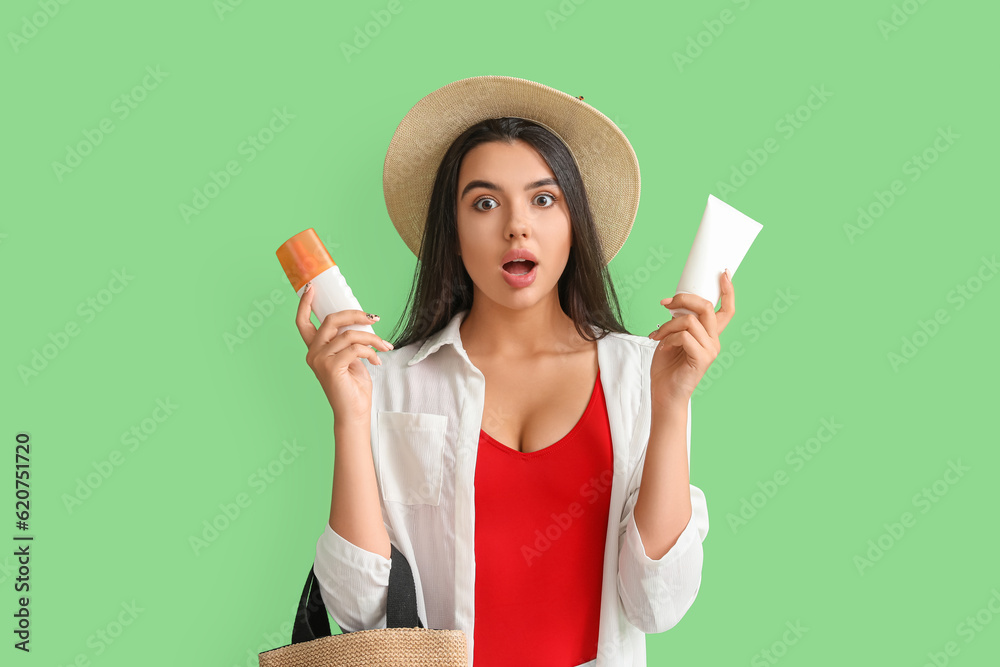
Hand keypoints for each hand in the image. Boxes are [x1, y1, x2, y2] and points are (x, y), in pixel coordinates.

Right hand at [294, 284, 392, 423]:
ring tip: (384, 347)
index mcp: (315, 350)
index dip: (305, 304)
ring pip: (348, 334)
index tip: (312, 288)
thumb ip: (348, 341)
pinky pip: (354, 348)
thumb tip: (361, 321)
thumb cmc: (353, 386)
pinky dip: (370, 351)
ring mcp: (320, 360)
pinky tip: (377, 360)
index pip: (302, 323)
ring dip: (371, 338)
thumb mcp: (351, 358)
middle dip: (354, 315)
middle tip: (374, 319)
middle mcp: (313, 353)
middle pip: (330, 320)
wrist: (354, 412)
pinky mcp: (331, 367)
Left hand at [647, 271, 735, 408]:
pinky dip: (668, 338)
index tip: (723, 273)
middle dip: (683, 299)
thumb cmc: (667, 367)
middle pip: (707, 307)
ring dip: (667, 325)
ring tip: (657, 335)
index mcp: (709, 335)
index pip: (726, 310)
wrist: (664, 394)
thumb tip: (674, 303)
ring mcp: (710, 350)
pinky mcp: (702, 359)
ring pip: (690, 320)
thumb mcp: (672, 337)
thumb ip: (679, 321)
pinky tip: (662, 347)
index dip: (727, 291)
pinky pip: (684, 336)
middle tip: (665, 304)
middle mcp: (714, 341)